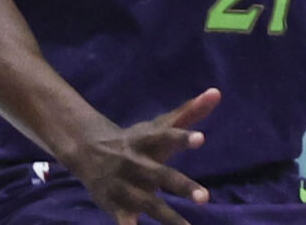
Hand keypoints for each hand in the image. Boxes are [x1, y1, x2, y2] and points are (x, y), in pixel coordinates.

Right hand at [60, 89, 216, 224]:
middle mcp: (135, 163)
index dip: (182, 137)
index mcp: (147, 140)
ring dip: (167, 216)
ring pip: (147, 202)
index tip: (201, 139)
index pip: (166, 137)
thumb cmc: (136, 139)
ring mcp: (123, 185)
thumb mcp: (160, 125)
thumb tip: (217, 92)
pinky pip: (122, 218)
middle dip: (182, 187)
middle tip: (206, 198)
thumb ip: (190, 112)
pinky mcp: (114, 204)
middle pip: (161, 175)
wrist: (88, 151)